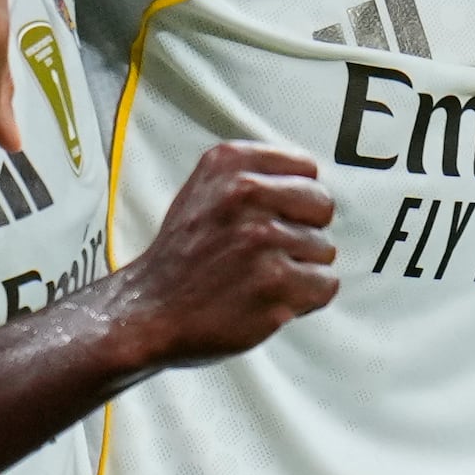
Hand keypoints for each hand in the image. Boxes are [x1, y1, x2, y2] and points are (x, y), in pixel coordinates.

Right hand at [110, 142, 339, 365]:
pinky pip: (325, 285)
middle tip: (270, 250)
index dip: (296, 198)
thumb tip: (310, 183)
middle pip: (322, 206)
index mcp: (230, 164)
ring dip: (300, 268)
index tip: (278, 215)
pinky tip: (271, 297)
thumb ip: (255, 177)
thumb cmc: (182, 256)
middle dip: (304, 230)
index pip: (306, 168)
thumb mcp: (205, 189)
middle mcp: (246, 194)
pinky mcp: (275, 284)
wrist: (149, 310)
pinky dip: (305, 298)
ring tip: (259, 276)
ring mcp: (261, 240)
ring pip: (324, 249)